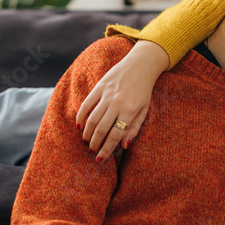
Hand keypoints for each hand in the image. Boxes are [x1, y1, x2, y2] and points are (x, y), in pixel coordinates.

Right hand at [75, 40, 168, 160]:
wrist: (141, 65)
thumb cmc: (143, 90)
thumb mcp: (144, 110)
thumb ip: (134, 128)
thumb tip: (124, 146)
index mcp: (130, 110)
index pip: (115, 135)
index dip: (106, 150)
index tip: (100, 159)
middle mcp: (117, 103)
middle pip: (101, 129)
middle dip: (95, 144)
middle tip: (92, 152)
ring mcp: (107, 94)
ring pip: (92, 118)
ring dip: (87, 133)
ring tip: (87, 142)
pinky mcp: (100, 86)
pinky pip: (87, 104)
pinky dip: (81, 116)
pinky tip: (79, 126)